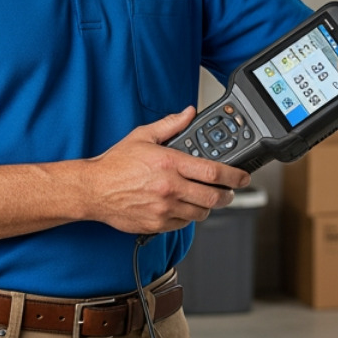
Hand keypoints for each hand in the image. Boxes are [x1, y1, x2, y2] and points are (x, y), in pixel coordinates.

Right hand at [82, 107, 251, 233]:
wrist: (93, 190)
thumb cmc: (115, 164)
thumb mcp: (142, 136)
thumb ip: (170, 125)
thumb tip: (188, 113)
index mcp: (170, 163)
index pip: (214, 172)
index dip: (235, 176)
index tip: (243, 177)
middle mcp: (170, 188)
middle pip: (214, 197)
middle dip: (228, 195)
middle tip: (229, 191)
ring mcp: (164, 208)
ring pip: (201, 213)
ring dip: (208, 206)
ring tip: (204, 198)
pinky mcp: (157, 224)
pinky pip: (184, 224)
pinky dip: (188, 216)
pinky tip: (183, 206)